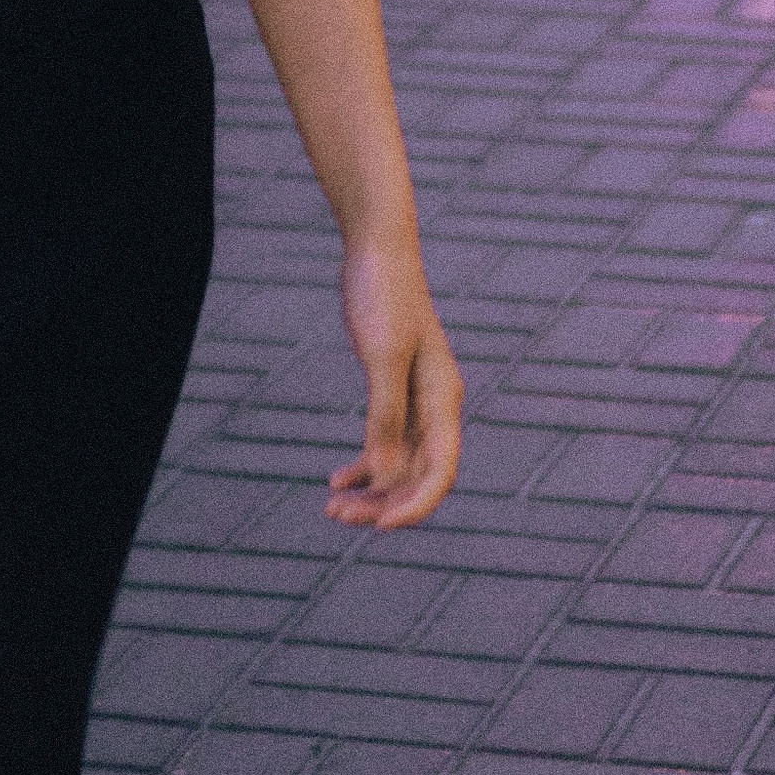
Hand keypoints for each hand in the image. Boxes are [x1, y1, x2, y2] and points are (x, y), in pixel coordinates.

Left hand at [327, 234, 462, 530]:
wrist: (376, 248)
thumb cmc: (384, 294)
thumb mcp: (381, 355)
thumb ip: (384, 415)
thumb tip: (382, 475)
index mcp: (443, 399)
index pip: (440, 472)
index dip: (414, 506)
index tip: (379, 526)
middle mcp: (435, 406)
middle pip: (416, 476)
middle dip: (382, 504)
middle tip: (338, 517)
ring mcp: (414, 400)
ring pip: (398, 464)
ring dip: (370, 490)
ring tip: (332, 508)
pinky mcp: (392, 388)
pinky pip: (383, 442)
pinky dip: (363, 465)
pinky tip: (337, 478)